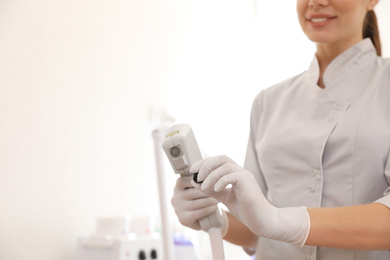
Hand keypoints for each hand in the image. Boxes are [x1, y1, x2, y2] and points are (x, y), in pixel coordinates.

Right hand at [171, 175, 219, 230]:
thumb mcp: (198, 186)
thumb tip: (210, 167)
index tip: (214, 180)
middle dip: (208, 191)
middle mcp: (175, 196)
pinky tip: (215, 207)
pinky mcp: (183, 219)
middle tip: (219, 190)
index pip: (190, 179)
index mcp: (178, 185)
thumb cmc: (202, 197)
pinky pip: (198, 212)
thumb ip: (201, 178)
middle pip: (194, 192)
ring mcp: (178, 208)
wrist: (203, 219)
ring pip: (197, 203)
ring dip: (210, 201)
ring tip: (219, 199)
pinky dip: (208, 209)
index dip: (204, 180)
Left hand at [190, 155, 309, 245]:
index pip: (218, 160)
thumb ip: (212, 190)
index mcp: (235, 174)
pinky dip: (221, 181)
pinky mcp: (248, 183)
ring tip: (204, 187)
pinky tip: (216, 189)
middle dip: (206, 165)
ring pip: (225, 166)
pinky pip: (232, 175)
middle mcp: (241, 172)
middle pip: (222, 158)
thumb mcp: (224, 198)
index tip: (193, 171)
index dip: (204, 162)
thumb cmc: (246, 210)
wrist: (262, 221)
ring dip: (211, 175)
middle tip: (197, 176)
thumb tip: (196, 183)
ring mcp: (245, 176)